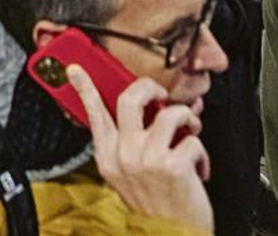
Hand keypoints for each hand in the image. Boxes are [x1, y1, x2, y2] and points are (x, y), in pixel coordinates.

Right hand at [69, 67, 212, 231]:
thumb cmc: (154, 208)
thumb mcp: (128, 177)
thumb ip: (131, 145)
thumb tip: (153, 112)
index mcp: (108, 158)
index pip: (94, 115)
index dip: (85, 89)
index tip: (76, 70)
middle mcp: (123, 155)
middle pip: (130, 99)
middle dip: (151, 87)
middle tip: (162, 95)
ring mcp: (147, 159)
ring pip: (169, 113)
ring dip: (187, 118)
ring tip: (190, 131)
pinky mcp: (172, 165)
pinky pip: (192, 139)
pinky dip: (201, 152)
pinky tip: (198, 168)